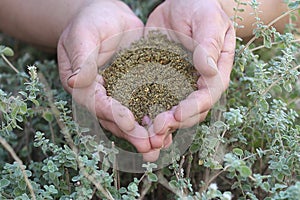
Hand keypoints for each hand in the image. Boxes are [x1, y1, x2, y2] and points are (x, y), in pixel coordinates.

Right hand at [57, 0, 153, 158]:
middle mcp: (102, 95)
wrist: (108, 15)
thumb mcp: (83, 35)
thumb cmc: (90, 21)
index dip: (113, 115)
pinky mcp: (137, 86)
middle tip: (150, 147)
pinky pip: (147, 104)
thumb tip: (75, 82)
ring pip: (133, 117)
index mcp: (84, 86)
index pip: (97, 104)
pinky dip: (157, 116)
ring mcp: (120, 93)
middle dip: (133, 134)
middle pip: (116, 119)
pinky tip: (171, 127)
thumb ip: (81, 58)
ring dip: (147, 132)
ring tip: (162, 144)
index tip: (129, 123)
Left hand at [146, 0, 235, 148]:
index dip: (193, 107)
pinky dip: (145, 111)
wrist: (181, 3)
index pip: (208, 95)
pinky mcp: (160, 80)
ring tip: (145, 133)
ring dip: (159, 124)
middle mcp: (197, 83)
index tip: (177, 114)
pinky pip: (154, 98)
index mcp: (215, 73)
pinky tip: (133, 118)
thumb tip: (208, 71)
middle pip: (190, 110)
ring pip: (171, 110)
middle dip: (174, 122)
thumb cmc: (201, 7)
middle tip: (156, 129)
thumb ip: (209, 44)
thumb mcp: (208, 20)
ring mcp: (178, 84)